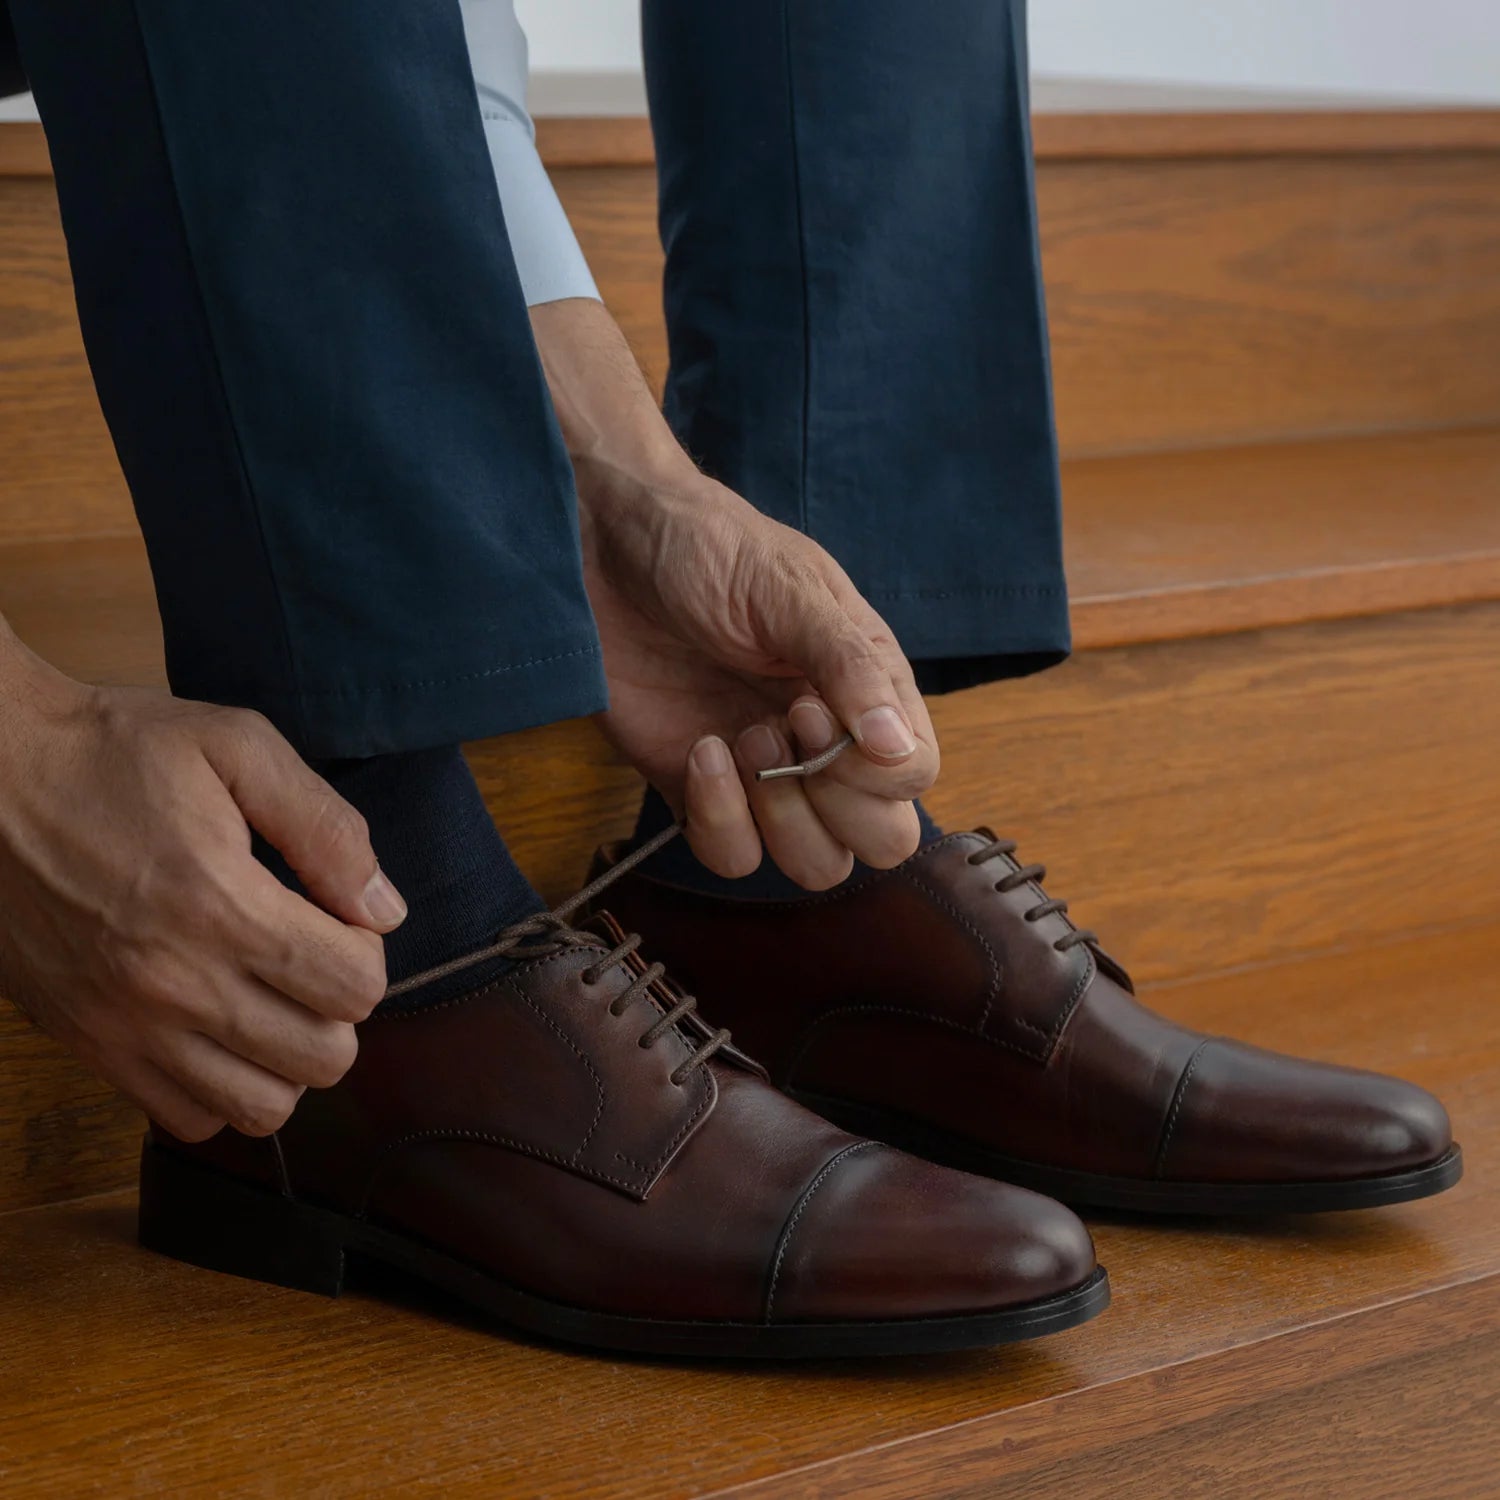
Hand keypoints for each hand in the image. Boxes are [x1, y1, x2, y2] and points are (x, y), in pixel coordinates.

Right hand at [0, 645, 403, 1140]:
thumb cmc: (114, 751)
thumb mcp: (235, 746)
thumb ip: (325, 827)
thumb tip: (383, 908)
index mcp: (221, 905)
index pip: (355, 988)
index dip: (367, 952)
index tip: (338, 918)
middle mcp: (176, 983)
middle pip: (324, 1058)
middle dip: (340, 1008)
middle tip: (312, 958)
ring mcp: (128, 1027)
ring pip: (262, 1107)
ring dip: (289, 1059)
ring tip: (273, 999)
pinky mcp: (90, 1046)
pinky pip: (188, 1119)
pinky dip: (222, 1088)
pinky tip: (220, 1029)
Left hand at [580, 464, 939, 887]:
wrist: (603, 548)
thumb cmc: (707, 547)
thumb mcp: (788, 589)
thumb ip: (848, 667)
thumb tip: (897, 748)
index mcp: (867, 687)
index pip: (915, 774)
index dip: (872, 768)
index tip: (807, 706)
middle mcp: (827, 741)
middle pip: (880, 839)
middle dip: (838, 808)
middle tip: (780, 730)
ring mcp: (766, 774)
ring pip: (814, 864)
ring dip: (780, 818)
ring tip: (739, 737)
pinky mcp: (701, 791)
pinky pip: (734, 857)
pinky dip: (719, 820)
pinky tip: (700, 751)